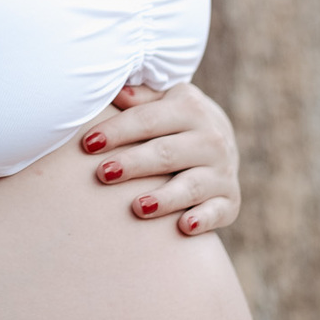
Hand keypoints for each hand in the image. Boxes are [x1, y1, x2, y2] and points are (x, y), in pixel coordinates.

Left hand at [80, 81, 239, 235]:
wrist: (220, 142)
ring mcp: (222, 172)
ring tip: (137, 207)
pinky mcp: (230, 201)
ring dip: (165, 197)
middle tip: (104, 174)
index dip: (117, 131)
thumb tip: (117, 92)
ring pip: (191, 185)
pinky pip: (217, 211)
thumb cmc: (174, 121)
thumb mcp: (163, 101)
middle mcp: (211, 139)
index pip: (148, 120)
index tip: (88, 143)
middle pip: (166, 153)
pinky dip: (203, 220)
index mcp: (190, 108)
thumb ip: (141, 98)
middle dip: (134, 164)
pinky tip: (183, 227)